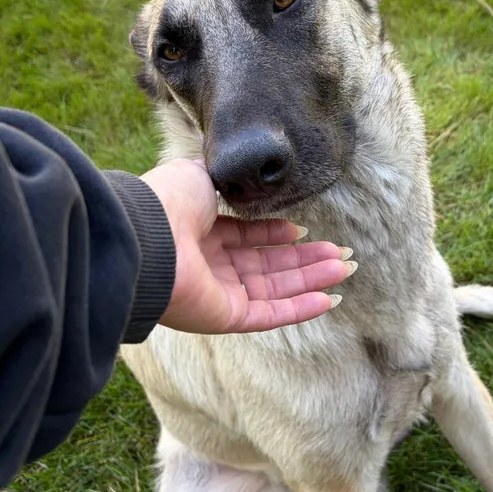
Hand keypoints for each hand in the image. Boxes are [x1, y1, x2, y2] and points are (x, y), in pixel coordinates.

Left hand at [139, 159, 355, 333]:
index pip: (246, 238)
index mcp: (200, 232)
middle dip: (306, 259)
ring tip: (345, 268)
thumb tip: (246, 176)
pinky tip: (330, 298)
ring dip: (312, 280)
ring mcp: (218, 294)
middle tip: (342, 254)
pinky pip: (270, 314)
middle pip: (268, 265)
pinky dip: (300, 308)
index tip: (304, 232)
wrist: (147, 237)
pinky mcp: (225, 317)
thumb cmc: (168, 202)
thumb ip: (226, 180)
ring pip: (275, 289)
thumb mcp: (200, 174)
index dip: (276, 235)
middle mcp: (210, 265)